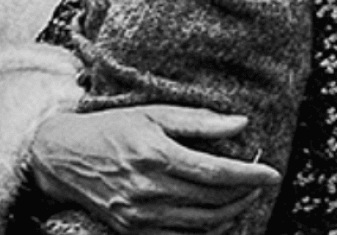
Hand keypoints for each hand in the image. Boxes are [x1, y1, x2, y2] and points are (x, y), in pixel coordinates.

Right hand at [29, 105, 281, 234]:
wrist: (64, 157)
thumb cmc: (113, 128)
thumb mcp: (154, 113)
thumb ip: (199, 121)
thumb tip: (241, 123)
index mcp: (157, 155)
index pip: (216, 172)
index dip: (250, 174)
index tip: (272, 173)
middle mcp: (150, 189)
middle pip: (214, 200)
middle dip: (246, 193)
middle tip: (262, 182)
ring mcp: (141, 215)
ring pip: (202, 223)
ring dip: (232, 213)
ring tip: (246, 197)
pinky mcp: (134, 230)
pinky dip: (207, 229)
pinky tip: (219, 215)